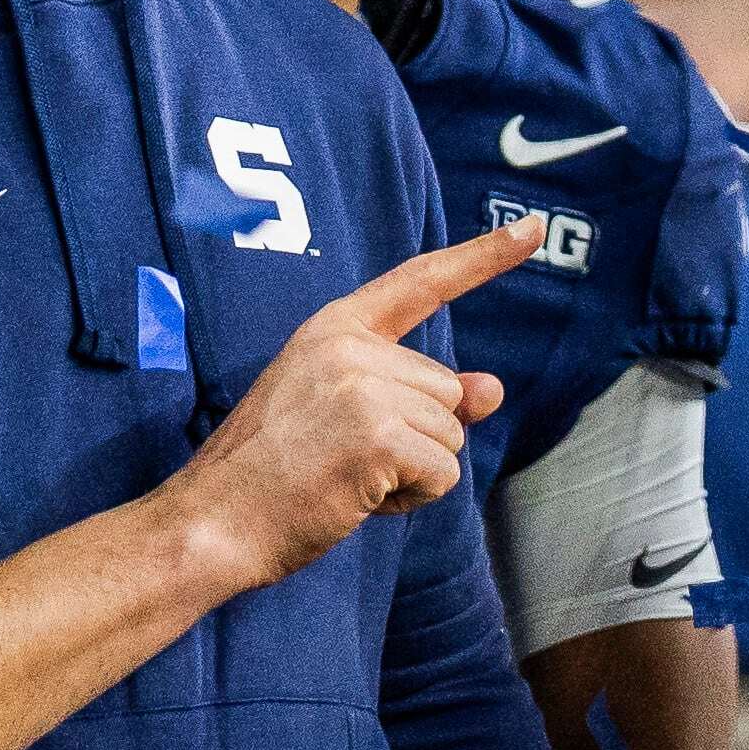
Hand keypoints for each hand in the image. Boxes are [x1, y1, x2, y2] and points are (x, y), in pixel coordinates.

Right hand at [164, 218, 536, 590]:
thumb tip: (493, 388)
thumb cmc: (270, 474)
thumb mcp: (344, 414)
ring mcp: (365, 387)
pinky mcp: (379, 435)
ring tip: (348, 480)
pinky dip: (414, 498)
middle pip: (447, 390)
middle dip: (416, 438)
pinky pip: (443, 473)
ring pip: (451, 435)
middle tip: (348, 461)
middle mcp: (351, 346)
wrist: (213, 520)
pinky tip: (360, 499)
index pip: (420, 282)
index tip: (535, 228)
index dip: (484, 257)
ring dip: (414, 473)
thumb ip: (418, 395)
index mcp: (334, 329)